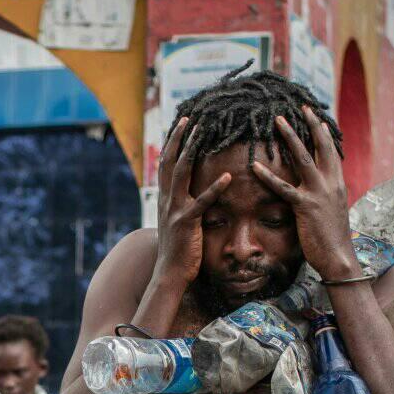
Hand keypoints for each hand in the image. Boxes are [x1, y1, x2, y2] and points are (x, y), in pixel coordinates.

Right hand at [154, 117, 232, 284]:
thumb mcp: (178, 224)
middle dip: (178, 138)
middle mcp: (167, 201)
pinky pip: (201, 202)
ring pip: (181, 174)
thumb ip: (184, 207)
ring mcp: (175, 211)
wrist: (169, 274)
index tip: (181, 126)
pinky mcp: (186, 223)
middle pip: (170, 162)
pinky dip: (214, 188)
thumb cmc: (178, 251)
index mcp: (165, 200)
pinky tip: (227, 177)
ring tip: (201, 132)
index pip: (167, 166)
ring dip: (191, 151)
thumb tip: (193, 197)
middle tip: (188, 119)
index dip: (172, 144)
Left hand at [250, 106, 356, 281]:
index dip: (324, 134)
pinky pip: (284, 188)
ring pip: (304, 158)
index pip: (331, 152)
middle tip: (300, 107)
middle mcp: (331, 183)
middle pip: (321, 146)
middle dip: (311, 125)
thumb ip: (324, 196)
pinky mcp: (306, 206)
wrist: (339, 257)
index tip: (317, 117)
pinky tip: (254, 166)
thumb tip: (318, 188)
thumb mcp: (331, 211)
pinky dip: (268, 176)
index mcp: (337, 183)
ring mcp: (319, 193)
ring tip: (278, 121)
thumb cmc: (332, 238)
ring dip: (291, 137)